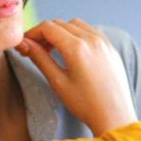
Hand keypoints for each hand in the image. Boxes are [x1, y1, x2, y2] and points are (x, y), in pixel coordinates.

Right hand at [16, 19, 136, 134]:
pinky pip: (90, 31)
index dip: (32, 33)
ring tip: (53, 50)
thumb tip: (25, 44)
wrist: (115, 116)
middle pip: (60, 24)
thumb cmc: (86, 104)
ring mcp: (104, 42)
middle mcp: (92, 39)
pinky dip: (76, 34)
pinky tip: (71, 50)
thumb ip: (40, 58)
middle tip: (35, 48)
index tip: (25, 43)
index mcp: (77, 48)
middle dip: (45, 33)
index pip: (48, 28)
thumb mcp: (58, 82)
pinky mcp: (111, 47)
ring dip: (61, 31)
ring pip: (75, 24)